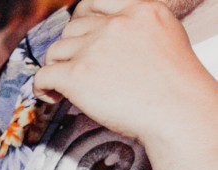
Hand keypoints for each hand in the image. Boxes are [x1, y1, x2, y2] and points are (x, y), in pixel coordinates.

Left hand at [32, 0, 217, 146]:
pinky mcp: (77, 74)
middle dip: (70, 49)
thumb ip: (136, 29)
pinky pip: (43, 75)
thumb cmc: (174, 85)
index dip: (81, 20)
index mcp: (139, 10)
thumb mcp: (164, 37)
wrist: (176, 111)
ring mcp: (94, 48)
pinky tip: (52, 97)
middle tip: (75, 69)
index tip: (80, 38)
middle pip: (72, 29)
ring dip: (56, 68)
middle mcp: (115, 24)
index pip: (94, 3)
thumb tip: (106, 37)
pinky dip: (42, 87)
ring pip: (55, 51)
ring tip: (65, 86)